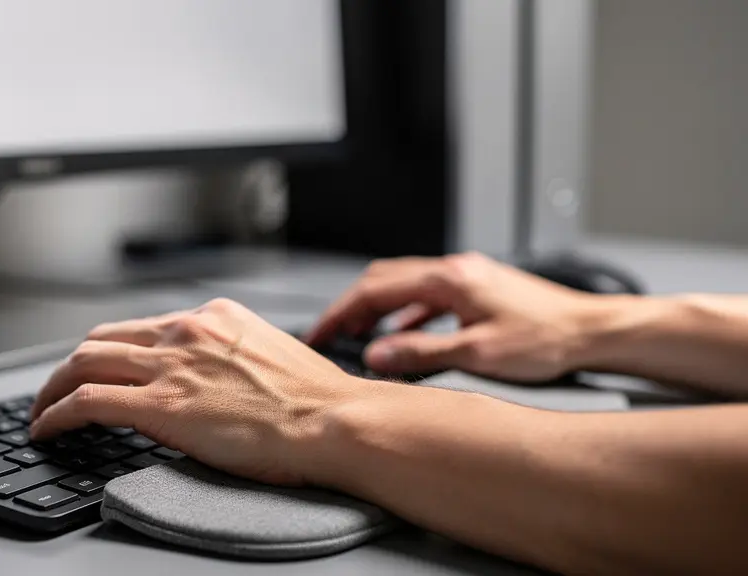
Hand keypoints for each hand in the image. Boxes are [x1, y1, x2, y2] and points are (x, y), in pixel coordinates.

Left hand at [29, 298, 390, 485]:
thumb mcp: (267, 356)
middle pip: (102, 338)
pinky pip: (87, 401)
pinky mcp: (161, 404)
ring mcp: (170, 365)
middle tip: (58, 390)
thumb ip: (229, 356)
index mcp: (214, 317)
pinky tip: (46, 429)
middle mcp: (186, 331)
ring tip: (42, 412)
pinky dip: (56, 414)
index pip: (141, 327)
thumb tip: (211, 379)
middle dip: (71, 366)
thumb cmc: (315, 401)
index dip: (109, 351)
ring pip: (84, 363)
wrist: (333, 420)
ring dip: (53, 388)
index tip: (99, 369)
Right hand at [304, 252, 608, 381]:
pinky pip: (427, 295)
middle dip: (352, 307)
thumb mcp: (478, 354)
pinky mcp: (478, 289)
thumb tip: (375, 356)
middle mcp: (454, 270)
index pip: (375, 290)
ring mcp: (467, 276)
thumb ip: (421, 353)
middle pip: (384, 279)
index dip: (341, 313)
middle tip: (330, 334)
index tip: (320, 333)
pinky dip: (405, 312)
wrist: (594, 331)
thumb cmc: (547, 339)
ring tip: (358, 335)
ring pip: (405, 285)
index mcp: (448, 279)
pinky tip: (404, 333)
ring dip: (377, 308)